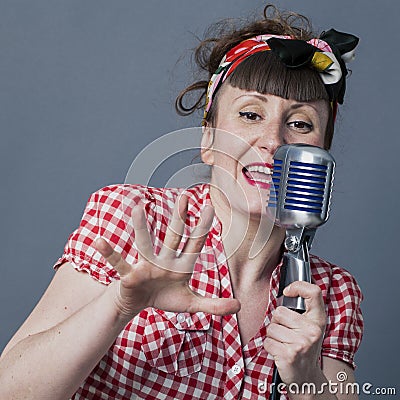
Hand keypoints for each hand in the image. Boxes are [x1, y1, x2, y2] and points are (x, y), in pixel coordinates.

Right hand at [95, 194, 239, 319]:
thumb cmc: (165, 298)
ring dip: (141, 227)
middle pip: (173, 237)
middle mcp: (165, 260)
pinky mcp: (130, 275)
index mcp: (181, 265)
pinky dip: (109, 253)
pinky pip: (119, 264)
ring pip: (145, 244)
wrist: (140, 303)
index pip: (194, 243)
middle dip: (179, 218)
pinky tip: (99, 242)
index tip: (210, 207)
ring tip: (138, 209)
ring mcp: (146, 265)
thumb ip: (214, 304)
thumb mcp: (191, 303)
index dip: (202, 227)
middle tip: (184, 196)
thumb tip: (239, 306)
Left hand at [264, 282, 326, 384]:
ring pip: (271, 327)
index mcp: (318, 320)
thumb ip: (301, 311)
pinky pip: (267, 342)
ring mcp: (302, 343)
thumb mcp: (309, 328)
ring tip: (285, 344)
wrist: (307, 378)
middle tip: (287, 334)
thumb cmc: (304, 348)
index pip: (314, 292)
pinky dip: (270, 347)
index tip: (288, 291)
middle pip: (279, 311)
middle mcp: (312, 330)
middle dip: (277, 322)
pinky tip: (281, 353)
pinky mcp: (289, 354)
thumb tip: (285, 292)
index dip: (298, 286)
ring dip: (273, 337)